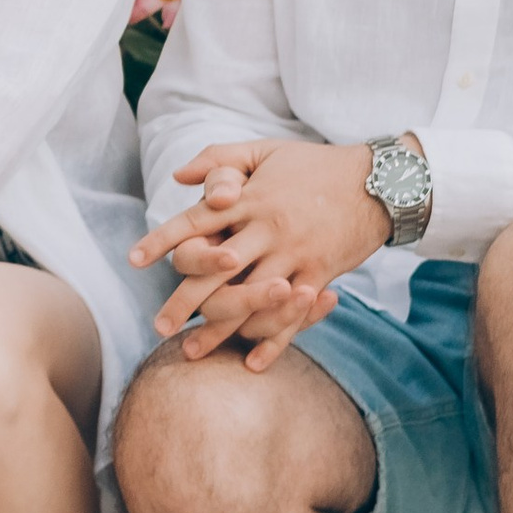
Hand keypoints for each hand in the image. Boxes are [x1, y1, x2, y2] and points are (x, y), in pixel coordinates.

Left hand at [129, 138, 380, 368]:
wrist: (379, 182)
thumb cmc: (314, 165)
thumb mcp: (265, 150)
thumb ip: (219, 160)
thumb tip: (179, 177)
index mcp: (248, 198)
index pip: (195, 221)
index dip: (163, 240)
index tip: (134, 260)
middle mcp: (267, 229)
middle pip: (215, 271)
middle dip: (183, 301)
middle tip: (158, 325)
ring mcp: (294, 255)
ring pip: (249, 300)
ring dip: (219, 330)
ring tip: (190, 351)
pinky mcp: (319, 276)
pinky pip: (292, 315)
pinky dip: (272, 341)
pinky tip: (251, 363)